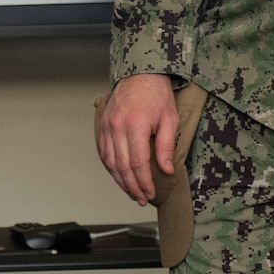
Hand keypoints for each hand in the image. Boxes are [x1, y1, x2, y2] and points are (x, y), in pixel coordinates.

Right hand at [95, 73, 178, 205]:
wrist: (140, 75)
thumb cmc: (157, 96)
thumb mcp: (170, 119)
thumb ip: (166, 146)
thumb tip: (166, 171)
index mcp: (135, 125)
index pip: (138, 163)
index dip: (144, 182)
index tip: (151, 194)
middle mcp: (117, 127)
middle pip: (122, 165)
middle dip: (132, 186)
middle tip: (142, 199)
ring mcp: (107, 126)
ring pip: (110, 161)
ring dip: (120, 180)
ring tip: (131, 192)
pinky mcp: (103, 125)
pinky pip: (103, 151)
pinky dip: (110, 167)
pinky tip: (119, 176)